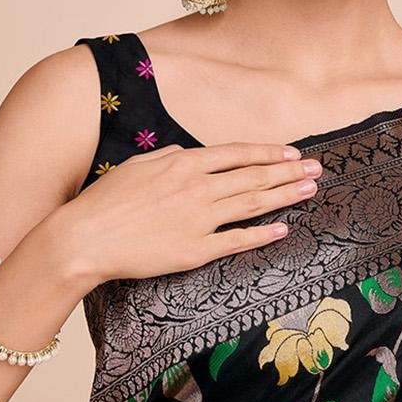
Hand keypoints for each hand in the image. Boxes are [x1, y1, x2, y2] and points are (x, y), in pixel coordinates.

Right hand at [67, 143, 321, 283]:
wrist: (85, 238)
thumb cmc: (104, 202)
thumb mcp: (136, 166)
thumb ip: (166, 156)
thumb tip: (185, 152)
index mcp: (183, 163)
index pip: (237, 153)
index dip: (268, 152)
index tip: (291, 152)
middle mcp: (197, 188)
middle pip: (254, 176)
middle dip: (289, 171)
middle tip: (317, 169)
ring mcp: (199, 219)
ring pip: (253, 204)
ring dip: (285, 195)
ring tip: (309, 190)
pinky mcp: (196, 250)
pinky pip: (237, 240)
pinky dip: (262, 233)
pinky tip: (283, 228)